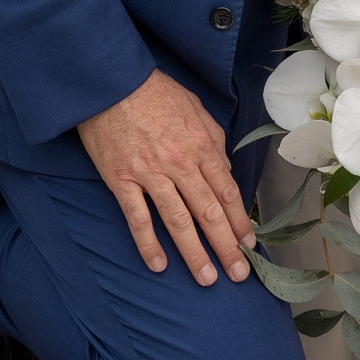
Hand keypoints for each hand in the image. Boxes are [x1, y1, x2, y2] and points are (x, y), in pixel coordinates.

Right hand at [77, 70, 253, 285]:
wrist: (111, 81)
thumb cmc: (154, 91)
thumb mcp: (195, 107)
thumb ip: (213, 140)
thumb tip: (224, 170)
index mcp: (201, 145)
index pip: (227, 192)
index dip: (240, 221)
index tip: (249, 244)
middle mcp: (180, 163)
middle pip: (209, 212)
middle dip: (226, 247)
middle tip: (238, 274)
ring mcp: (150, 173)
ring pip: (178, 221)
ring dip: (194, 254)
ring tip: (206, 279)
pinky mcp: (122, 179)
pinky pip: (138, 218)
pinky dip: (148, 244)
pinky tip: (159, 265)